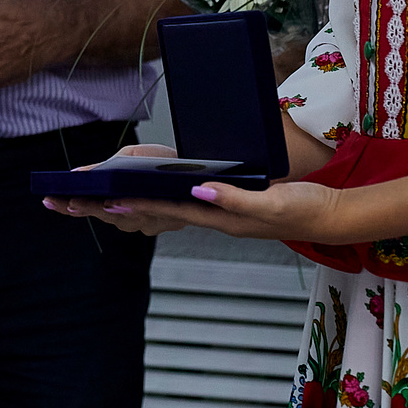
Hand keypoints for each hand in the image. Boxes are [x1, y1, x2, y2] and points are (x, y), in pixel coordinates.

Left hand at [45, 143, 352, 240]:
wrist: (332, 216)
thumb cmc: (307, 208)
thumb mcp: (274, 203)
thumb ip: (236, 198)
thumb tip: (197, 190)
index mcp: (220, 216)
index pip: (168, 210)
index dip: (135, 205)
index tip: (102, 201)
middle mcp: (211, 217)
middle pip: (154, 214)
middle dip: (113, 209)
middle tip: (75, 203)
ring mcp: (216, 215)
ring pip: (161, 212)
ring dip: (125, 208)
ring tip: (86, 202)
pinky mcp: (224, 208)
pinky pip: (179, 208)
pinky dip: (152, 204)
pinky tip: (136, 200)